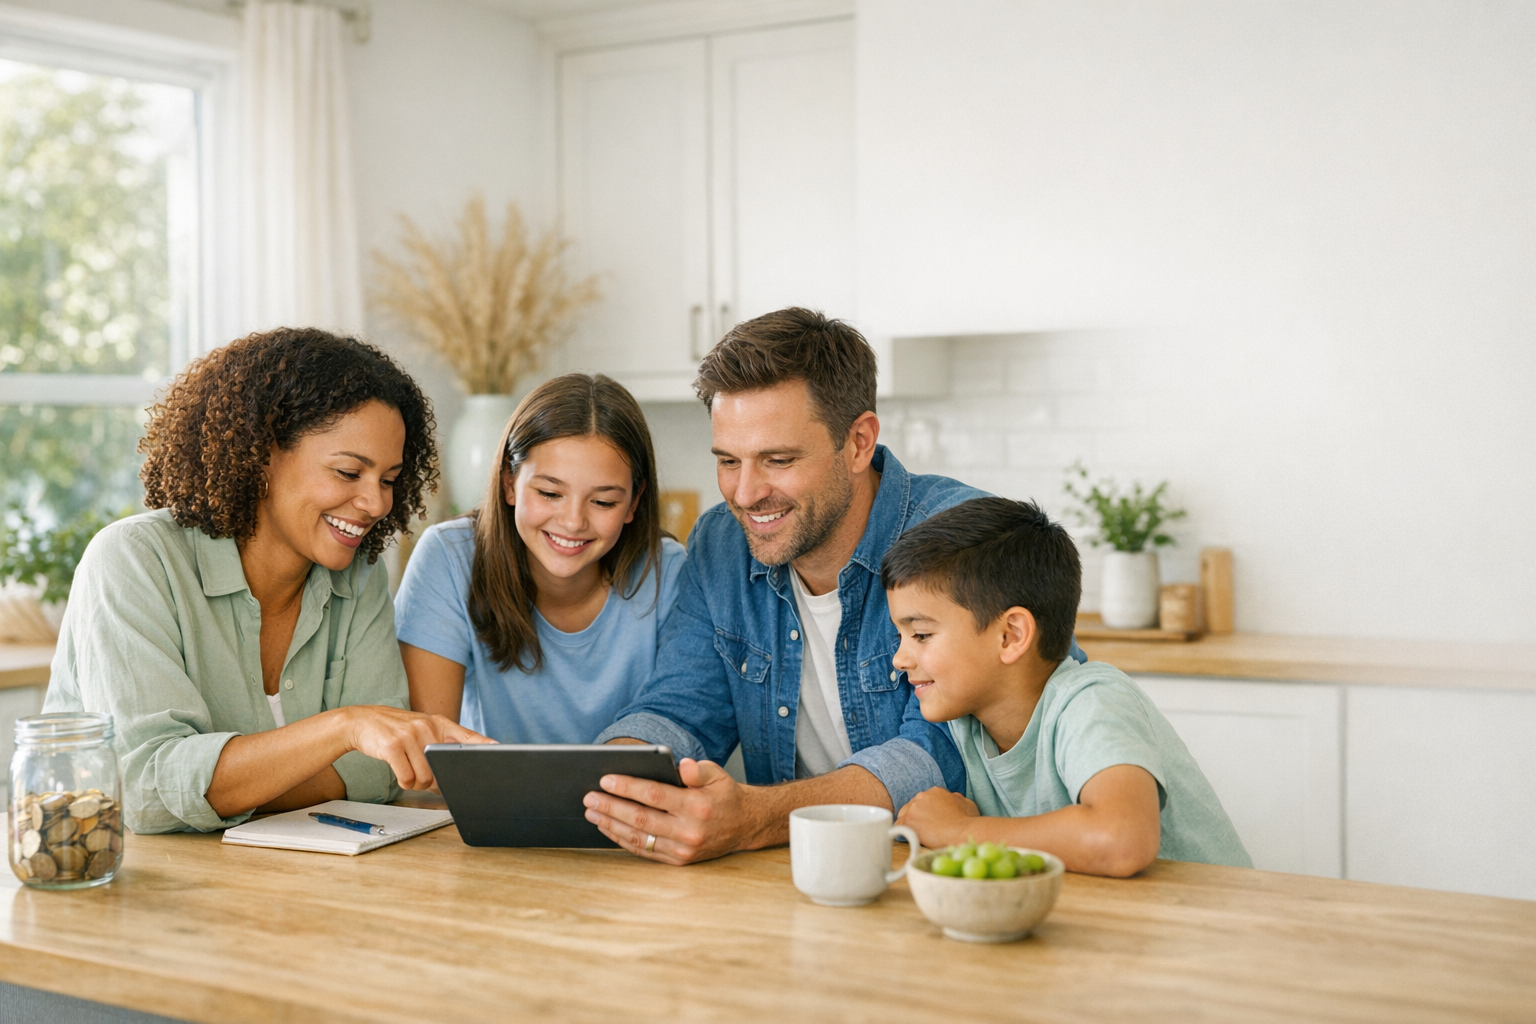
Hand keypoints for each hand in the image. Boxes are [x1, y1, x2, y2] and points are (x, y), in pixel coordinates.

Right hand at [341, 705, 493, 790]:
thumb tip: (451, 779)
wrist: (361, 721)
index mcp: (438, 723)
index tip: (498, 749)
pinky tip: (399, 772)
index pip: (466, 735)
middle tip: (421, 774)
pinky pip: (407, 778)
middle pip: (442, 768)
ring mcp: (409, 735)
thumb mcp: (420, 730)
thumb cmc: (394, 731)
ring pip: (425, 777)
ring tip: (407, 769)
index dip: (482, 744)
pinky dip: (404, 782)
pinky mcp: (392, 746)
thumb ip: (438, 749)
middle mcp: (426, 726)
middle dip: (433, 780)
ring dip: (416, 782)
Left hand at [582, 758, 754, 864]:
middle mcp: (689, 831)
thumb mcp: (717, 774)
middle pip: (641, 819)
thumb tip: (681, 765)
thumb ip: (698, 769)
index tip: (606, 780)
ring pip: (639, 838)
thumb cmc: (724, 795)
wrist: (745, 825)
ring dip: (611, 825)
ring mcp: (683, 850)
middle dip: (611, 807)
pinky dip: (623, 840)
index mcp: (697, 806)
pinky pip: (645, 851)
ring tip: (592, 812)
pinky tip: (608, 828)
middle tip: (589, 797)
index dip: (627, 787)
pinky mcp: (678, 860)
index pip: (654, 795)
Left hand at [896, 787, 979, 847]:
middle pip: (912, 807)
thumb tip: (951, 800)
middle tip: (925, 829)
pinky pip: (897, 826)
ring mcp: (913, 808)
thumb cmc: (968, 821)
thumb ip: (955, 799)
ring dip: (909, 824)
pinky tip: (910, 838)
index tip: (930, 821)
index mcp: (934, 791)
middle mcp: (921, 796)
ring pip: (904, 815)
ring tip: (919, 835)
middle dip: (917, 817)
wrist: (962, 832)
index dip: (926, 812)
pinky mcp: (908, 821)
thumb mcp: (966, 803)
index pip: (924, 801)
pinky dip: (902, 832)